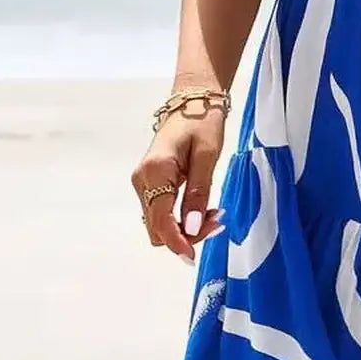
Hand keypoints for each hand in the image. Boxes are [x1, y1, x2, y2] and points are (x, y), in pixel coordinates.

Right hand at [130, 108, 225, 262]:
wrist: (192, 101)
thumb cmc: (202, 122)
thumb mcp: (207, 157)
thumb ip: (198, 193)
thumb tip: (190, 228)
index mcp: (154, 171)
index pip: (160, 220)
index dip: (177, 241)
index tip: (192, 257)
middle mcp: (142, 180)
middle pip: (158, 227)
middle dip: (186, 234)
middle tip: (218, 220)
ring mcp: (143, 182)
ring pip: (159, 223)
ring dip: (185, 227)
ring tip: (214, 214)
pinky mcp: (150, 183)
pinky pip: (162, 211)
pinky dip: (181, 217)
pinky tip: (202, 209)